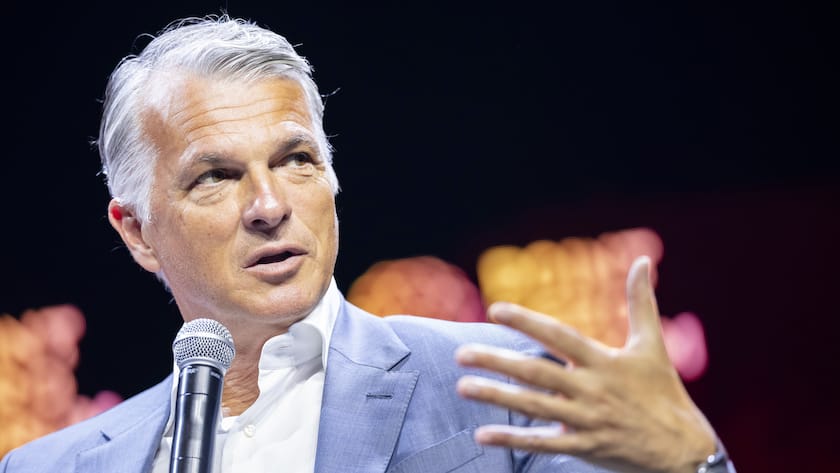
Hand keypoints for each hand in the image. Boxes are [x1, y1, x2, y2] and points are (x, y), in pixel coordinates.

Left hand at [455, 256, 716, 472]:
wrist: (685, 451)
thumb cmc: (665, 393)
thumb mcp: (653, 345)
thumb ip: (642, 302)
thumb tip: (643, 260)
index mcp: (605, 361)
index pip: (560, 336)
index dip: (528, 322)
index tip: (496, 309)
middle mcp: (592, 389)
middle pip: (537, 373)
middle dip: (497, 361)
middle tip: (461, 353)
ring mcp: (587, 420)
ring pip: (534, 407)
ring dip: (496, 397)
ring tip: (463, 386)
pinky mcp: (585, 447)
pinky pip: (543, 444)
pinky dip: (513, 440)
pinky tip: (483, 434)